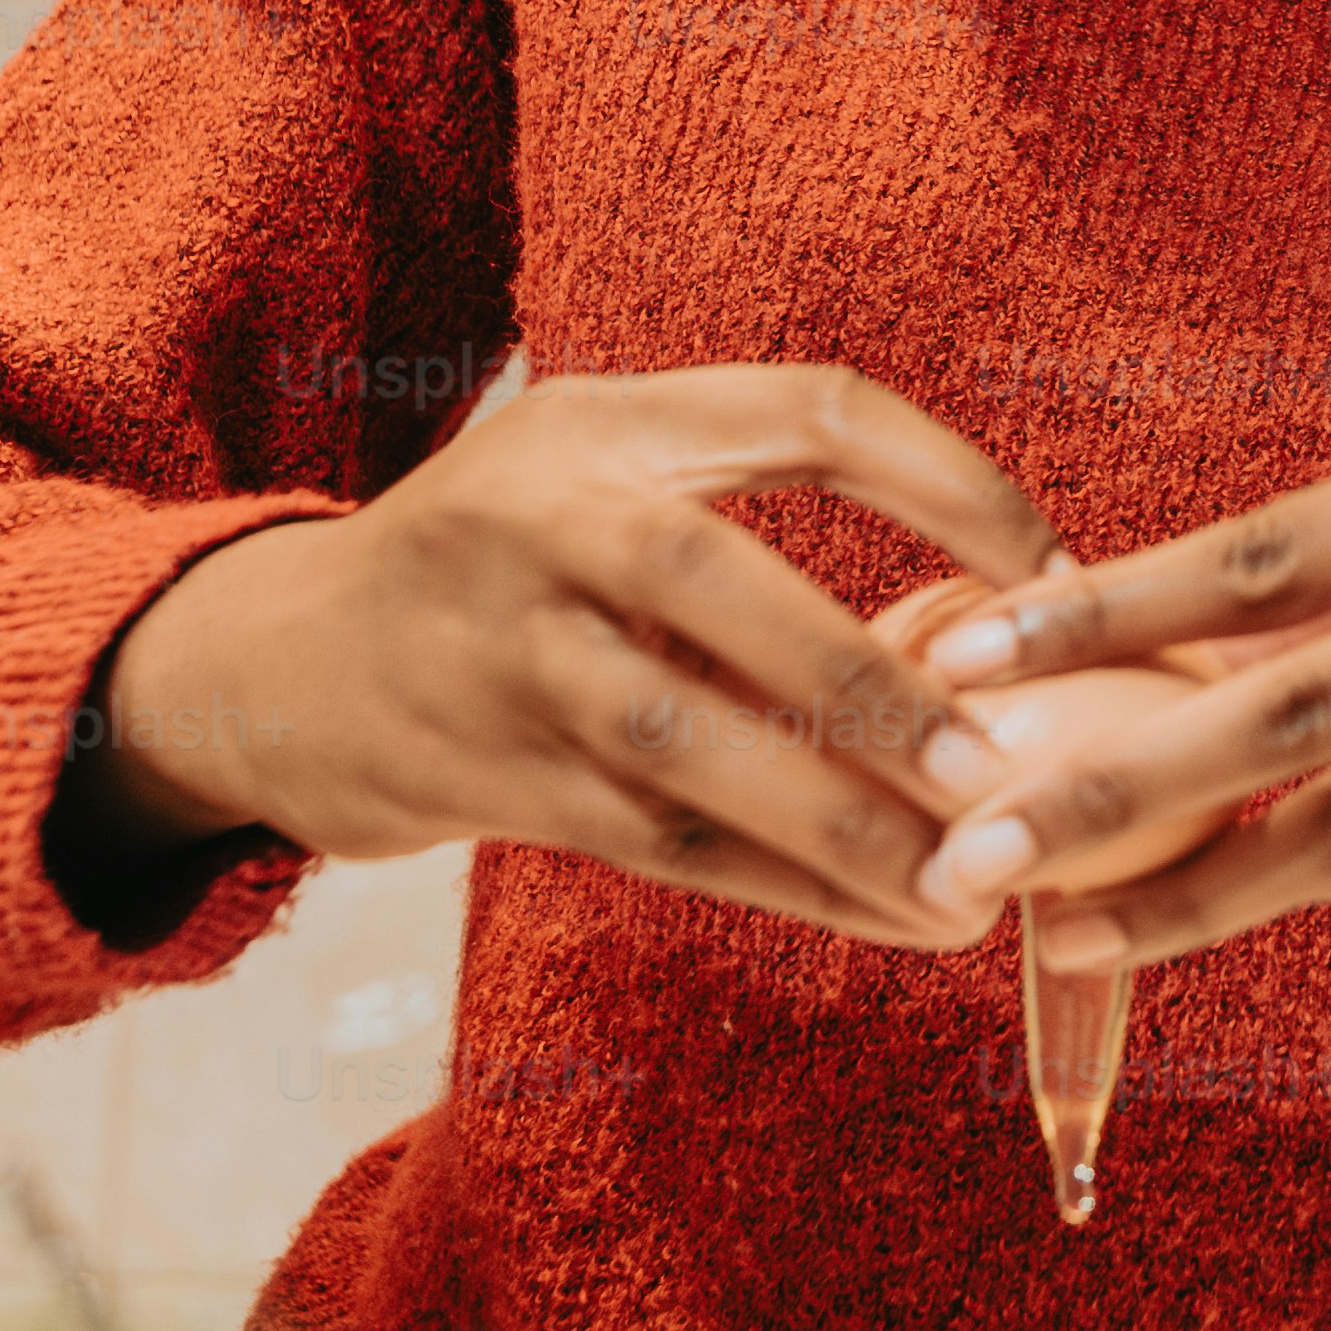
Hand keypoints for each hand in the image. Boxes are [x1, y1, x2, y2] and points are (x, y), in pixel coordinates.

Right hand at [83, 366, 1061, 953]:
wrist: (274, 665)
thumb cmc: (497, 561)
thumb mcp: (596, 466)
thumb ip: (746, 487)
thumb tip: (996, 587)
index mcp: (605, 420)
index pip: (809, 409)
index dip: (950, 482)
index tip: (1057, 573)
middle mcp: (541, 521)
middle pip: (719, 583)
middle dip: (867, 679)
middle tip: (1000, 767)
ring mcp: (502, 656)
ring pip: (683, 746)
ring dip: (838, 822)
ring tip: (972, 885)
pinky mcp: (487, 779)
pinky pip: (661, 845)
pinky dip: (788, 888)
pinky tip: (896, 921)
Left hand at [896, 404, 1330, 962]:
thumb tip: (1205, 634)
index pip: (1276, 551)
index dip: (1116, 609)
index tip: (973, 648)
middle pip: (1293, 711)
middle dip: (1120, 787)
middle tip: (977, 847)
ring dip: (1199, 878)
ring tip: (1056, 913)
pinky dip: (1315, 885)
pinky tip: (1210, 914)